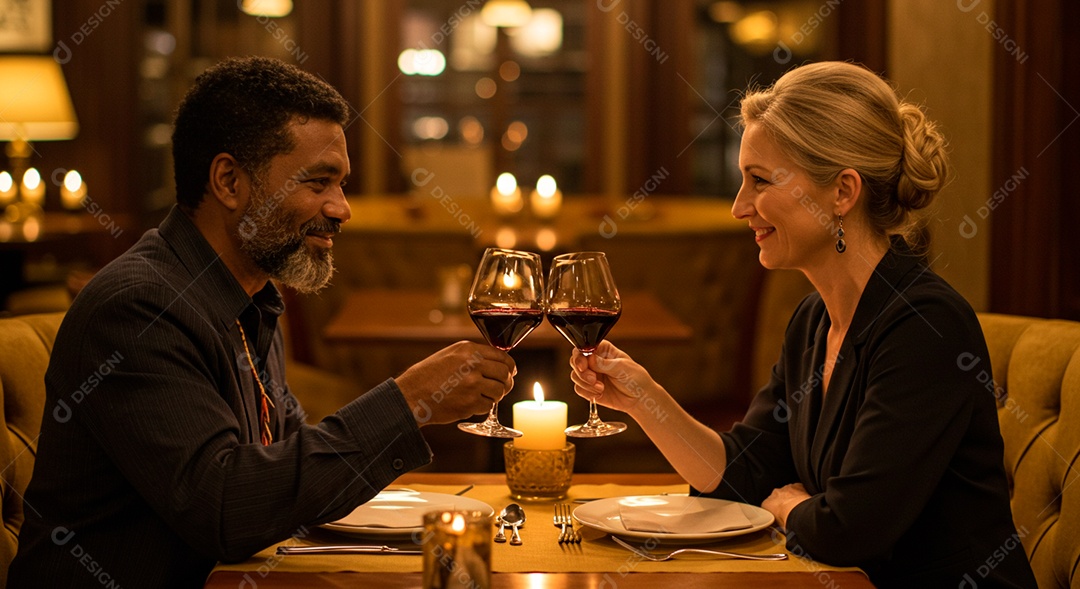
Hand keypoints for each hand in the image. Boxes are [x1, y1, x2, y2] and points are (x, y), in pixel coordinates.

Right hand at [396, 341, 515, 425]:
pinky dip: (483, 407)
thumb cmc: (428, 376)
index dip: (510, 367)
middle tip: (502, 388)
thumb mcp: (450, 355)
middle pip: (504, 374)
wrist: (411, 395)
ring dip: (495, 396)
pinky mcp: (470, 403)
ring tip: (484, 396)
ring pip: (499, 391)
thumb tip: (497, 363)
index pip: (502, 356)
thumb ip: (473, 356)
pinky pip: (488, 406)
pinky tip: (471, 403)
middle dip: (506, 383)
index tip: (510, 373)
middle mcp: (473, 364)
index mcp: (468, 350)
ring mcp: (473, 384)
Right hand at [567, 341, 663, 416]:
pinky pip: (579, 389)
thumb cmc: (636, 379)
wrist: (639, 399)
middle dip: (581, 372)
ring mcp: (591, 374)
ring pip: (575, 375)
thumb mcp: (622, 368)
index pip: (584, 347)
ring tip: (600, 388)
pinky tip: (599, 393)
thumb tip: (590, 359)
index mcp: (603, 350)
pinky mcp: (589, 388)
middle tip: (593, 379)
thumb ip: (604, 364)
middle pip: (575, 361)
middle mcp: (594, 360)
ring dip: (585, 383)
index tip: (584, 365)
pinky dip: (587, 392)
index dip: (580, 356)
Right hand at [762, 483, 810, 528]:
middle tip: (790, 513)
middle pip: (777, 498)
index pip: (767, 507)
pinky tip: (805, 501)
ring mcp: (786, 488)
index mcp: (767, 504)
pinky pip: (798, 488)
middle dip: (782, 503)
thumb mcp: (779, 528)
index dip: (774, 512)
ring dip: (792, 498)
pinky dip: (801, 493)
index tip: (779, 517)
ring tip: (799, 508)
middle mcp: (775, 494)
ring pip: (787, 492)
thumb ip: (777, 527)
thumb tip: (781, 531)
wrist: (801, 513)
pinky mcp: (797, 486)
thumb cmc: (788, 520)